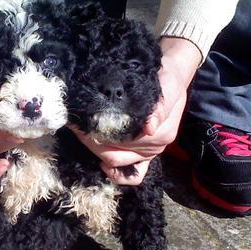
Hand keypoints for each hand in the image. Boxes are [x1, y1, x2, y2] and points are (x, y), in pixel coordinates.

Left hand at [71, 37, 201, 184]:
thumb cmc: (168, 79)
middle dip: (93, 143)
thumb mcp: (168, 86)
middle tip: (77, 127)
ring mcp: (149, 153)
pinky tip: (103, 164)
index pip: (123, 143)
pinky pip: (133, 174)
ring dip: (97, 151)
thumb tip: (149, 128)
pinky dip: (117, 174)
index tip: (81, 123)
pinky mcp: (145, 154)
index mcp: (160, 134)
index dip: (98, 134)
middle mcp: (155, 147)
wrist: (172, 75)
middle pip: (117, 155)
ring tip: (83, 135)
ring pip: (117, 162)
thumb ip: (160, 107)